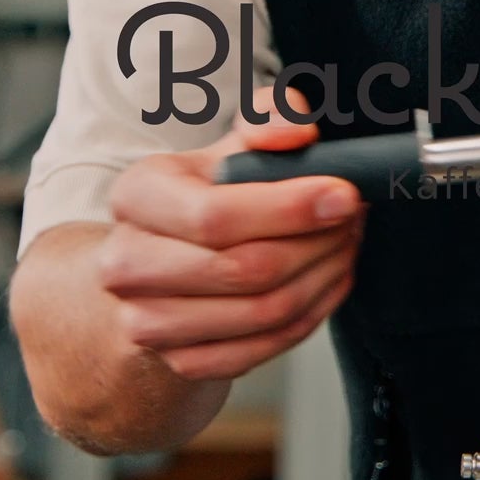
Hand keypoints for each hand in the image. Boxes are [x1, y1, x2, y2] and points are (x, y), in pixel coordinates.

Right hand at [98, 88, 362, 380]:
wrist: (157, 266)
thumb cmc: (202, 197)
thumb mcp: (229, 145)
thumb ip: (267, 117)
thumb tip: (296, 131)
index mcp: (136, 196)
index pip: (215, 215)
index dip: (288, 209)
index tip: (343, 195)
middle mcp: (127, 263)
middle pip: (244, 270)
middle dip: (316, 244)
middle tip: (352, 219)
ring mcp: (148, 321)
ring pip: (263, 313)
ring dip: (322, 278)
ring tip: (345, 245)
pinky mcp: (180, 361)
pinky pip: (266, 347)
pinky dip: (312, 315)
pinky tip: (328, 280)